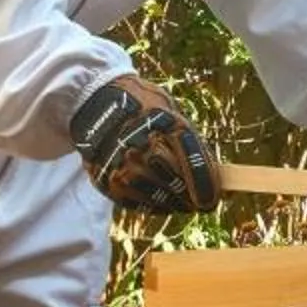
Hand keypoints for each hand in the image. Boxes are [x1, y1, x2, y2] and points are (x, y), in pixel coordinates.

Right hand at [71, 75, 220, 212]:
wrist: (93, 101)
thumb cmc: (141, 106)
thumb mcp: (170, 112)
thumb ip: (188, 142)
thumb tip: (213, 174)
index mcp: (165, 124)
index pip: (193, 161)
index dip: (206, 185)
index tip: (212, 200)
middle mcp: (142, 145)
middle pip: (176, 182)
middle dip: (191, 197)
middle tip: (199, 203)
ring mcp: (122, 162)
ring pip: (155, 196)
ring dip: (172, 204)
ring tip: (180, 204)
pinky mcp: (105, 176)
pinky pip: (133, 200)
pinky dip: (150, 205)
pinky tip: (159, 203)